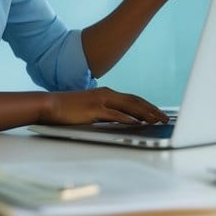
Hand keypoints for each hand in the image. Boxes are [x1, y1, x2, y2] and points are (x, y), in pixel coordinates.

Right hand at [42, 87, 167, 125]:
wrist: (50, 105)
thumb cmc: (69, 109)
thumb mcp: (92, 109)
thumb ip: (106, 112)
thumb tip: (122, 120)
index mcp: (107, 93)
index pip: (133, 99)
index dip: (148, 106)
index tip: (159, 113)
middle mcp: (107, 94)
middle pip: (136, 101)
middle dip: (152, 110)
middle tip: (165, 118)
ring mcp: (100, 100)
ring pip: (129, 106)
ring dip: (145, 113)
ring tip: (156, 120)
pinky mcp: (93, 109)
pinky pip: (114, 114)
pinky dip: (127, 118)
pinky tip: (136, 122)